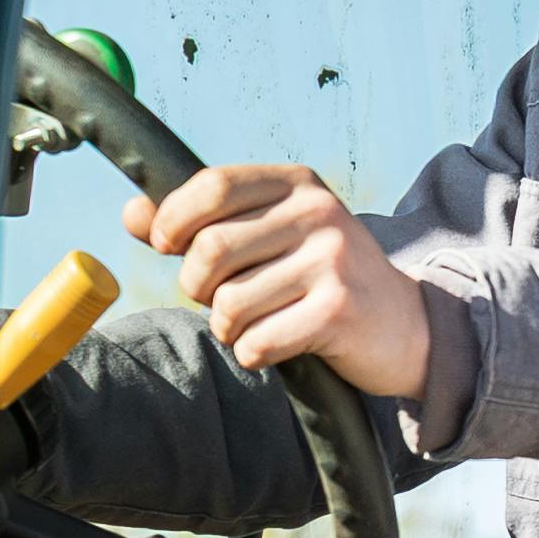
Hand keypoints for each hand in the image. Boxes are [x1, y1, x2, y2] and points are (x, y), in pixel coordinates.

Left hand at [145, 161, 435, 402]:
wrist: (406, 326)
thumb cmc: (322, 278)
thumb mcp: (271, 234)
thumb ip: (200, 223)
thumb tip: (132, 213)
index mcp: (297, 183)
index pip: (211, 185)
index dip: (172, 219)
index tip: (167, 245)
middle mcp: (317, 212)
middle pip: (209, 250)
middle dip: (200, 288)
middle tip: (222, 299)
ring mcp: (331, 260)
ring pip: (229, 305)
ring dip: (230, 328)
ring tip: (258, 324)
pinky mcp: (338, 310)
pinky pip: (257, 342)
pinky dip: (255, 354)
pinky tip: (280, 345)